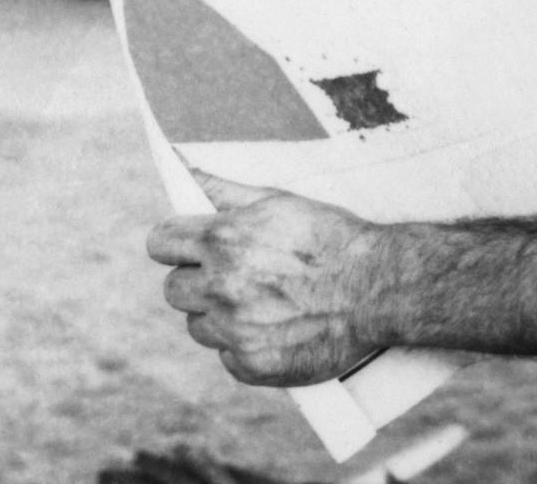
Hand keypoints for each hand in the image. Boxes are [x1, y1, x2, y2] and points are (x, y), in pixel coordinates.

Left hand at [146, 171, 381, 385]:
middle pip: (173, 290)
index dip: (172, 244)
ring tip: (260, 302)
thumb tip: (187, 171)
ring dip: (219, 316)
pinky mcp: (252, 366)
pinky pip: (227, 357)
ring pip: (198, 326)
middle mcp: (220, 287)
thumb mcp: (279, 201)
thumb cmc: (329, 236)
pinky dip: (245, 345)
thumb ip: (226, 190)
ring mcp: (234, 331)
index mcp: (222, 240)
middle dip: (195, 281)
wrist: (376, 287)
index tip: (184, 247)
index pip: (160, 243)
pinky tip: (276, 328)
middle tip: (231, 276)